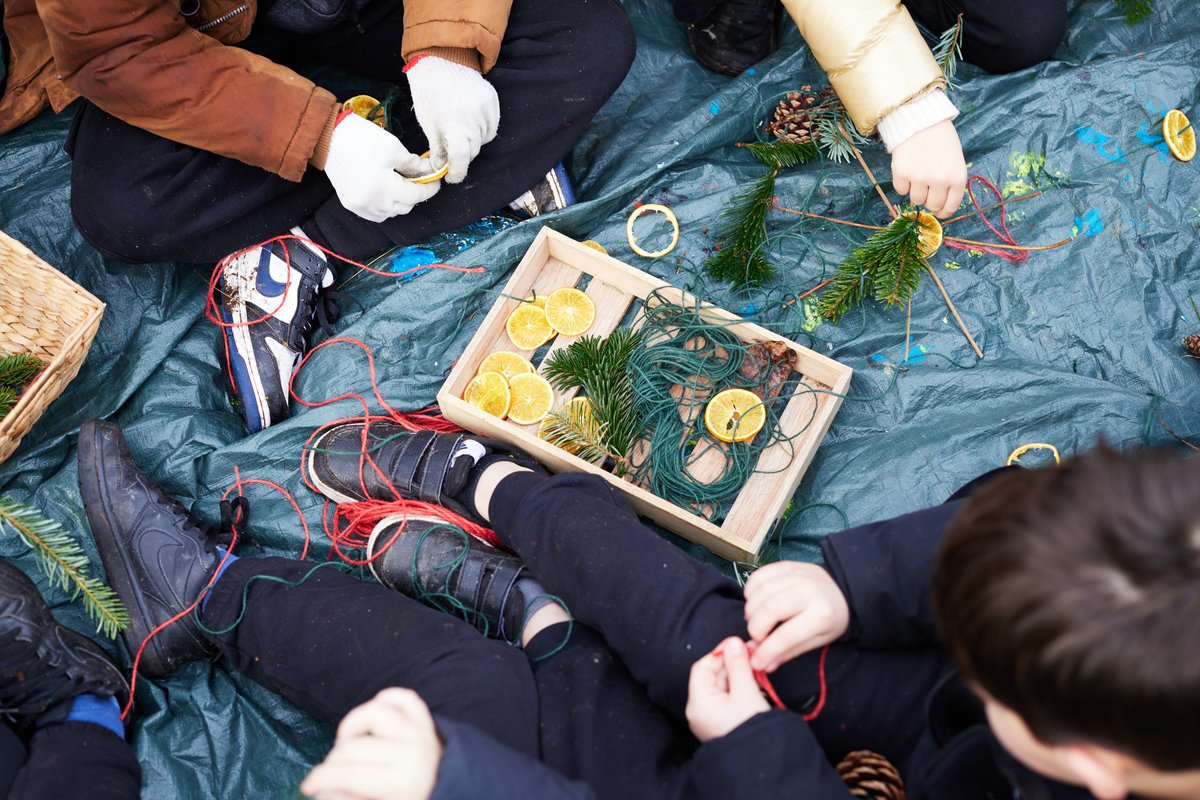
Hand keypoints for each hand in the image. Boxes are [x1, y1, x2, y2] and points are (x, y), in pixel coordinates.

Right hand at [300, 688, 442, 799]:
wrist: (453, 793)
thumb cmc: (411, 799)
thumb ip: (349, 799)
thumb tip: (321, 790)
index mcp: (400, 784)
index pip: (347, 774)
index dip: (320, 778)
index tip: (308, 786)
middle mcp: (411, 755)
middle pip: (354, 748)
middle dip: (333, 761)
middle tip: (330, 772)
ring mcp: (419, 734)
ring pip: (375, 713)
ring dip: (353, 724)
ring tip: (348, 742)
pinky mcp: (426, 721)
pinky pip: (405, 698)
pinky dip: (386, 699)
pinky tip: (374, 716)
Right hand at [325, 113, 440, 222]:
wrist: (328, 137)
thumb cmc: (361, 138)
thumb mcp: (393, 147)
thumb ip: (414, 164)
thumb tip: (429, 171)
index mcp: (384, 189)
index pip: (416, 195)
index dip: (429, 188)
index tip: (436, 180)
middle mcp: (372, 203)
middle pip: (405, 207)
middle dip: (415, 194)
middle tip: (418, 179)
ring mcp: (359, 206)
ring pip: (391, 213)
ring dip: (400, 202)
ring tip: (401, 184)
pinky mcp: (350, 204)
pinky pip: (376, 214)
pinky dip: (385, 207)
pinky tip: (386, 193)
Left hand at [405, 56, 500, 183]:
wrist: (442, 59)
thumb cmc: (430, 92)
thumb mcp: (428, 122)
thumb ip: (437, 148)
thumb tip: (441, 168)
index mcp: (454, 124)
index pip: (461, 158)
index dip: (457, 172)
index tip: (451, 177)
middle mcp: (474, 118)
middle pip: (473, 150)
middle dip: (462, 154)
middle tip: (450, 149)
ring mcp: (486, 109)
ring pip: (484, 139)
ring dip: (473, 141)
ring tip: (460, 129)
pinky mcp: (493, 101)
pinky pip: (491, 125)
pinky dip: (482, 129)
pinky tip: (470, 120)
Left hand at [686, 637, 770, 742]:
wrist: (761, 763)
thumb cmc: (752, 729)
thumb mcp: (746, 692)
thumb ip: (738, 666)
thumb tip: (732, 643)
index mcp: (698, 702)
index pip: (703, 667)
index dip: (720, 653)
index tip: (738, 645)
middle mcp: (699, 712)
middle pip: (711, 677)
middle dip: (732, 665)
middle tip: (752, 655)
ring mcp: (709, 720)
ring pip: (721, 689)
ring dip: (737, 677)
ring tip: (756, 670)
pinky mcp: (720, 726)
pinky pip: (726, 701)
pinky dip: (738, 690)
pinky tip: (753, 685)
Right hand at [743, 562, 849, 673]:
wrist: (841, 590)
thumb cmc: (829, 620)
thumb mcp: (817, 641)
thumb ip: (788, 653)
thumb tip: (762, 666)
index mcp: (822, 614)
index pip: (787, 635)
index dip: (767, 651)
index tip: (756, 661)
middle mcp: (809, 591)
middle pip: (770, 608)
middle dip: (756, 628)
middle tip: (757, 637)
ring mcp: (797, 574)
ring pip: (761, 591)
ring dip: (751, 611)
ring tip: (756, 621)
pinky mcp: (786, 565)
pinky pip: (759, 576)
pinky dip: (750, 591)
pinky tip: (755, 602)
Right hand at [890, 119, 967, 218]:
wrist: (922, 121)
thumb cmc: (941, 141)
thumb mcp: (955, 162)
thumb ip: (950, 184)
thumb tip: (939, 209)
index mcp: (957, 178)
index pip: (950, 207)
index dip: (943, 211)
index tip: (938, 211)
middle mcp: (940, 180)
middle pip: (931, 206)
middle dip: (928, 199)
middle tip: (926, 185)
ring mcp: (920, 177)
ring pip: (915, 200)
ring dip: (915, 190)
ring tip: (917, 173)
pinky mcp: (902, 173)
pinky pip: (901, 190)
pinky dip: (903, 183)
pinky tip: (907, 167)